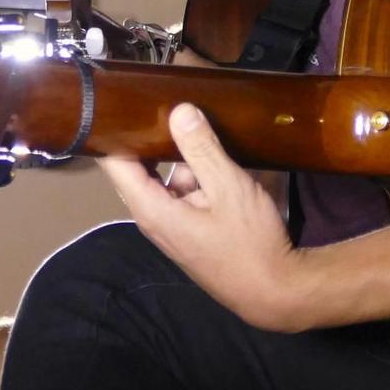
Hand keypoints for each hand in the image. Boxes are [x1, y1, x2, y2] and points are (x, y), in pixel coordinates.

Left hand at [98, 104, 309, 331]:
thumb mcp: (228, 187)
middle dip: (153, 136)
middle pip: (141, 166)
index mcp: (151, 209)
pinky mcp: (192, 230)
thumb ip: (201, 148)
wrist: (276, 292)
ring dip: (183, 156)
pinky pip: (186, 193)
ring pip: (169, 178)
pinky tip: (221, 156)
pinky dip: (198, 175)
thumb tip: (178, 109)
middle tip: (168, 96)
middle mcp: (154, 218)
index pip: (113, 162)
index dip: (113, 130)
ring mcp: (173, 226)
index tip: (121, 98)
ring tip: (202, 119)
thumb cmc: (250, 242)